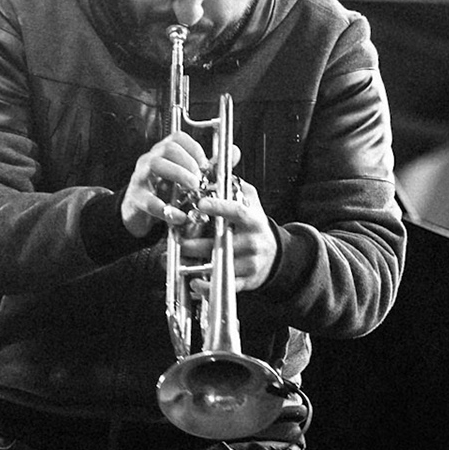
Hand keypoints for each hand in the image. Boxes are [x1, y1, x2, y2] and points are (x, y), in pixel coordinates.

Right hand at [119, 131, 209, 236]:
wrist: (138, 213)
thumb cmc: (163, 192)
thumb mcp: (186, 178)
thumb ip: (210, 167)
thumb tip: (235, 152)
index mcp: (164, 153)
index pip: (178, 138)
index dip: (194, 149)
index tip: (205, 165)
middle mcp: (151, 160)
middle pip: (168, 148)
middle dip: (188, 162)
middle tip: (200, 178)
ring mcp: (141, 177)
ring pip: (155, 165)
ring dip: (177, 174)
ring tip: (192, 188)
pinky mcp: (136, 198)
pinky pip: (149, 200)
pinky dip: (166, 209)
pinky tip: (179, 215)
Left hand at [181, 176, 278, 293]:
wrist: (273, 254)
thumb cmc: (253, 224)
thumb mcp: (248, 200)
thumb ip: (232, 184)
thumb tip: (218, 161)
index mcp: (253, 220)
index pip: (237, 211)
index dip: (220, 207)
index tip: (200, 203)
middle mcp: (253, 242)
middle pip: (221, 243)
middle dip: (196, 243)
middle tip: (177, 237)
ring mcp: (249, 264)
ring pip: (219, 266)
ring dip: (194, 264)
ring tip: (175, 257)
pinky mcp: (244, 282)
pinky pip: (223, 287)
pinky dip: (206, 287)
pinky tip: (193, 283)